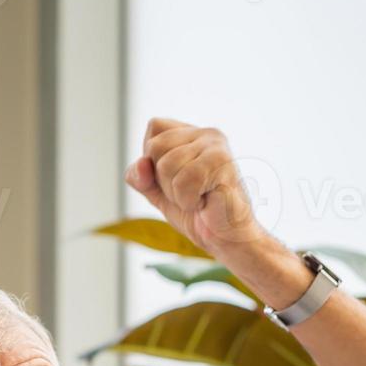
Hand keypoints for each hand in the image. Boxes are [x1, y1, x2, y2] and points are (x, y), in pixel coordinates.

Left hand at [125, 118, 268, 257]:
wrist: (225, 238)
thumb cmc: (196, 213)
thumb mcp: (156, 192)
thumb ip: (140, 177)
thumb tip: (141, 164)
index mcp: (192, 135)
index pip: (154, 127)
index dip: (152, 158)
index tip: (174, 178)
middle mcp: (207, 134)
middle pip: (156, 146)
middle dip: (163, 180)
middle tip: (188, 192)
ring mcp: (217, 147)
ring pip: (167, 165)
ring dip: (175, 193)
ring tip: (198, 197)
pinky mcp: (223, 164)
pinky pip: (184, 181)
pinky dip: (187, 201)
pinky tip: (205, 203)